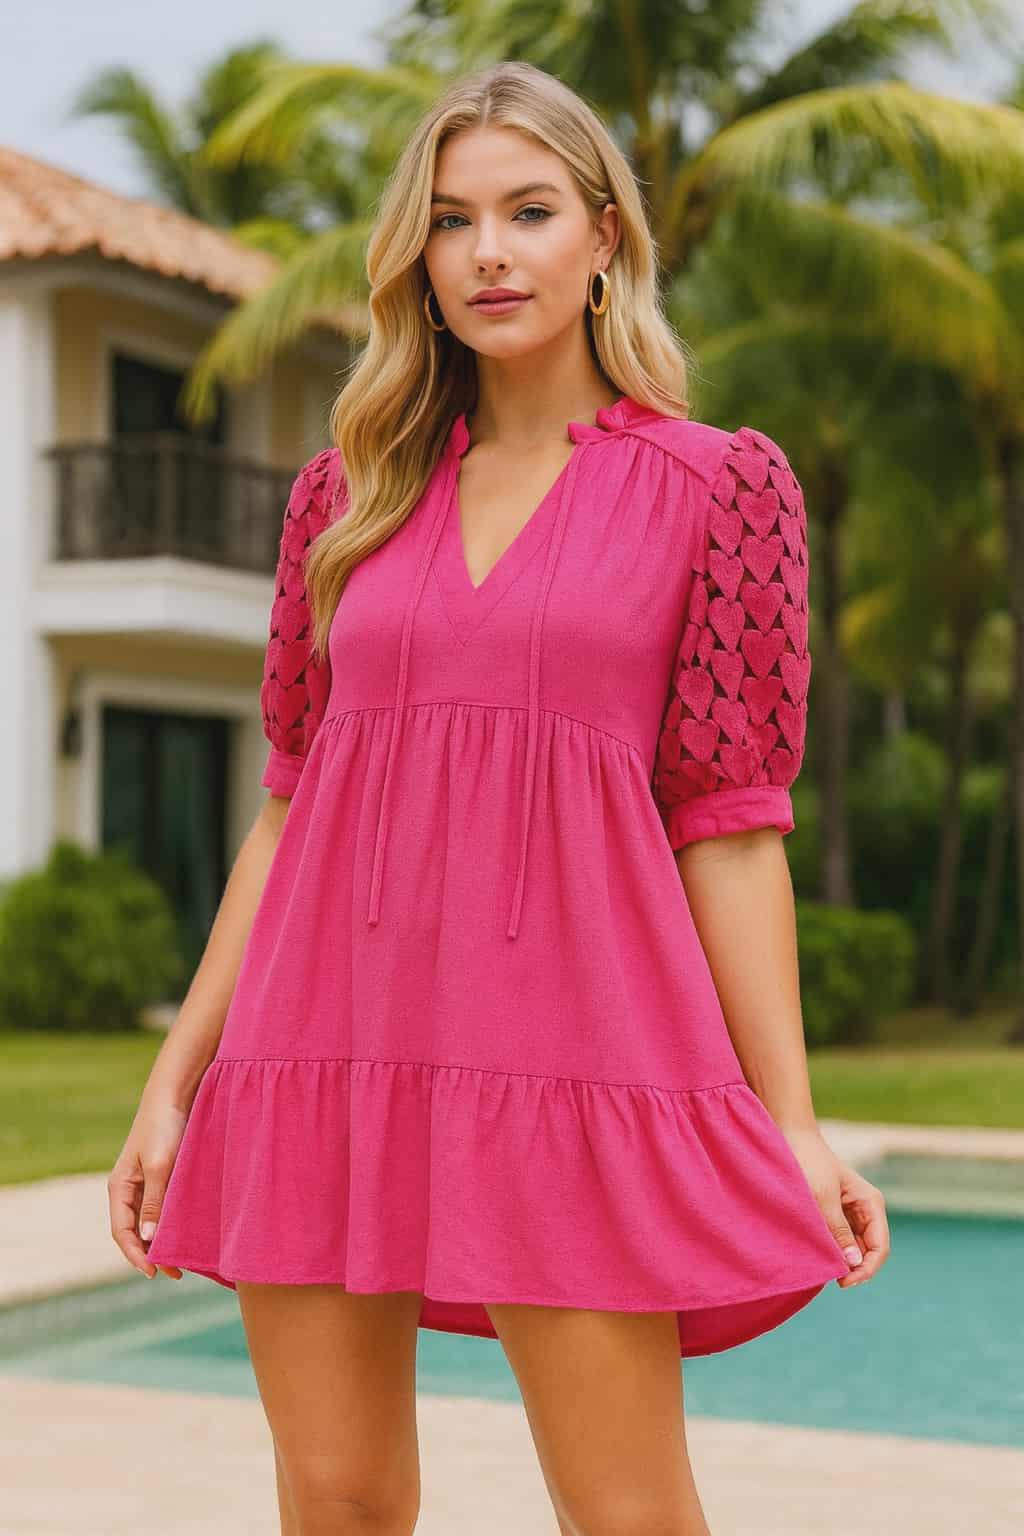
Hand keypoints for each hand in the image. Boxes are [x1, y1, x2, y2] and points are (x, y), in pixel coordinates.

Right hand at [107, 1101, 189, 1279]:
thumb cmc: (164, 1126)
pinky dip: (173, 1223)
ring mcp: (146, 1183)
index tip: (156, 1273)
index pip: (122, 1233)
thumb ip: (155, 1202)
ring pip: (150, 1222)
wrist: (176, 1093)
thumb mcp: (160, 1166)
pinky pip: (164, 1208)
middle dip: (152, 1254)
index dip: (136, 1256)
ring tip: (185, 1260)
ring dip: (163, 1241)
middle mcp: (129, 1189)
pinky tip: (189, 1233)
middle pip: (135, 1232)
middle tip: (178, 1273)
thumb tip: (148, 1239)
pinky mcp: (164, 1176)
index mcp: (120, 1188)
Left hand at [781, 1126, 890, 1288]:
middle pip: (869, 1251)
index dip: (867, 1269)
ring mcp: (852, 1213)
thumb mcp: (823, 1198)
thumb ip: (838, 1229)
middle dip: (856, 1268)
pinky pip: (841, 1240)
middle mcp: (866, 1210)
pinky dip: (834, 1251)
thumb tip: (853, 1263)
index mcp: (871, 1203)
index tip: (845, 1282)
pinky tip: (821, 1257)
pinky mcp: (837, 1214)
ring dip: (845, 1261)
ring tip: (825, 1270)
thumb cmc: (810, 1164)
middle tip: (834, 1281)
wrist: (793, 1140)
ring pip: (855, 1249)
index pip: (879, 1247)